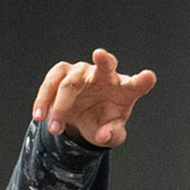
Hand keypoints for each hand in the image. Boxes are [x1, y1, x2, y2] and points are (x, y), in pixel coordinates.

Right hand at [32, 48, 156, 146]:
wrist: (82, 120)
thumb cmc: (103, 123)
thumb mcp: (111, 135)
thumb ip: (111, 134)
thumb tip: (103, 135)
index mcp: (124, 90)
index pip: (137, 84)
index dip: (143, 81)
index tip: (149, 76)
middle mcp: (105, 77)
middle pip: (105, 66)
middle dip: (104, 60)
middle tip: (100, 54)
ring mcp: (82, 72)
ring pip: (70, 82)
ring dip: (59, 106)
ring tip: (54, 128)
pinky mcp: (62, 74)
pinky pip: (51, 83)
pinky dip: (43, 101)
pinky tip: (40, 116)